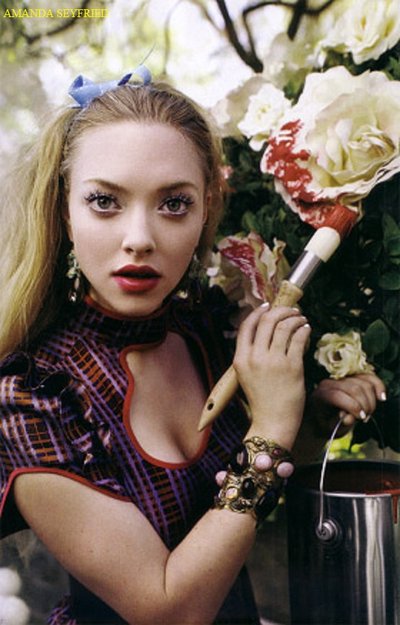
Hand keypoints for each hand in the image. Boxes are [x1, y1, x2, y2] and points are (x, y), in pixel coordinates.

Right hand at [233, 304, 310, 448]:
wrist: (272, 422)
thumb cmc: (262, 399)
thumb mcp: (247, 375)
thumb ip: (253, 354)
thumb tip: (268, 329)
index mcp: (240, 359)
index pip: (247, 326)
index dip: (258, 312)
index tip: (268, 306)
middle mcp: (255, 358)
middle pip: (267, 321)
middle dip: (281, 310)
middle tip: (291, 310)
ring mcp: (273, 362)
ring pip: (284, 326)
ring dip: (295, 318)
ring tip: (301, 319)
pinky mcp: (292, 367)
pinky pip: (298, 339)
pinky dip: (304, 330)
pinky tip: (306, 329)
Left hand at [308, 373, 386, 436]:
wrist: (325, 416)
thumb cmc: (327, 423)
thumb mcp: (329, 427)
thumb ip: (338, 422)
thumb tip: (348, 418)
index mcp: (321, 395)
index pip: (337, 395)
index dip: (352, 406)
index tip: (361, 418)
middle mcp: (330, 383)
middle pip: (354, 388)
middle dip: (364, 405)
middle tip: (364, 418)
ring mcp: (342, 378)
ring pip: (364, 383)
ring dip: (371, 400)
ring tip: (367, 412)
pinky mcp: (353, 377)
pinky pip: (369, 377)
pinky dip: (378, 387)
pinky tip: (381, 398)